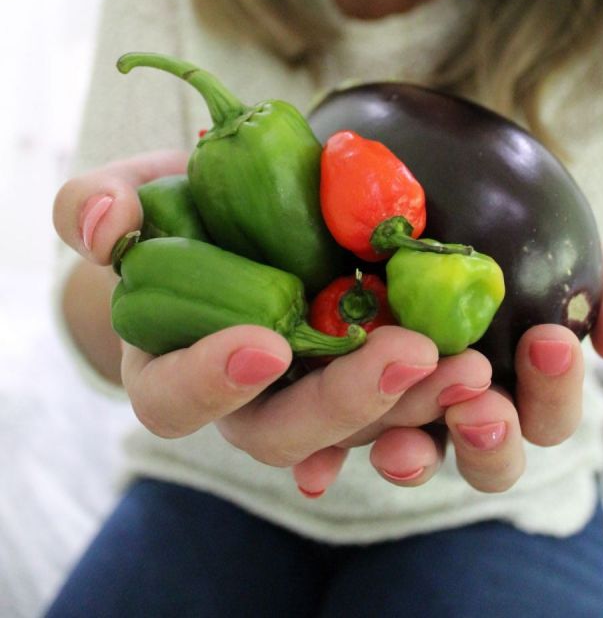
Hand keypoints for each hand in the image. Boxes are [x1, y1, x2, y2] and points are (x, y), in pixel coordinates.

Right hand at [53, 154, 491, 490]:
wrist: (236, 210)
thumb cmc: (172, 209)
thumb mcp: (131, 192)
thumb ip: (97, 204)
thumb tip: (102, 227)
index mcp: (171, 370)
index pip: (176, 399)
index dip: (214, 381)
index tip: (264, 343)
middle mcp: (244, 402)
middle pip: (285, 432)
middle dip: (348, 400)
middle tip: (409, 352)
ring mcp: (310, 394)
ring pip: (358, 430)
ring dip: (416, 406)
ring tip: (470, 366)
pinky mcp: (366, 376)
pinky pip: (405, 407)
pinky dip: (443, 401)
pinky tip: (483, 379)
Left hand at [295, 243, 602, 495]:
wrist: (438, 180)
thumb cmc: (512, 228)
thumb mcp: (569, 245)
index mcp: (521, 389)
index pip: (546, 418)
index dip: (553, 393)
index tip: (547, 343)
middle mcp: (460, 411)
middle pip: (487, 461)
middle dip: (489, 437)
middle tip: (479, 399)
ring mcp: (396, 406)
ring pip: (410, 456)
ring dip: (415, 450)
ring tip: (404, 428)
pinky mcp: (331, 391)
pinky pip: (323, 441)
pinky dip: (325, 459)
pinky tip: (320, 469)